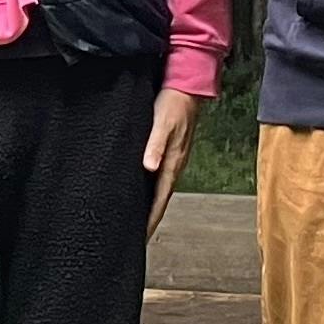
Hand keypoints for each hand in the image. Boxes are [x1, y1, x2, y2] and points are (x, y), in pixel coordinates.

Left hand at [142, 90, 200, 235]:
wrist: (187, 86)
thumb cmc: (174, 104)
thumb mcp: (162, 123)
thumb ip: (155, 145)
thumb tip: (149, 167)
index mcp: (172, 163)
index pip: (160, 199)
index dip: (151, 219)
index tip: (141, 237)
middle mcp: (173, 165)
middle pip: (160, 199)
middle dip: (149, 218)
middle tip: (136, 235)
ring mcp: (173, 159)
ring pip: (159, 189)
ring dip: (150, 204)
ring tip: (137, 219)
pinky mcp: (170, 151)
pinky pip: (159, 177)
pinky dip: (150, 188)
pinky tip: (142, 189)